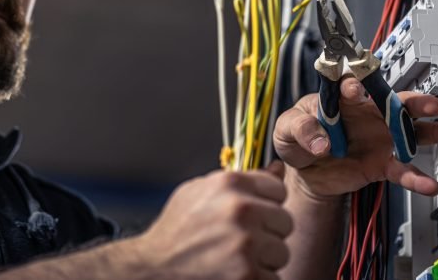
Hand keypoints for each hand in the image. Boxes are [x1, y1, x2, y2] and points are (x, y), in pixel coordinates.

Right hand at [134, 162, 292, 279]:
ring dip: (264, 259)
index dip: (266, 203)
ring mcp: (246, 245)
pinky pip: (274, 278)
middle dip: (267, 232)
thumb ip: (242, 180)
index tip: (254, 214)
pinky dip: (257, 279)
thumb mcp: (199, 192)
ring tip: (235, 258)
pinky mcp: (248, 276)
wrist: (153, 269)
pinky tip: (233, 274)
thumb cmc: (176, 231)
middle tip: (241, 240)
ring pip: (281, 252)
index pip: (277, 189)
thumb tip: (278, 169)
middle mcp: (241, 210)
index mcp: (229, 183)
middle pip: (285, 221)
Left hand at [274, 76, 437, 197]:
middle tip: (428, 103)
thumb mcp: (286, 129)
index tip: (353, 89)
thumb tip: (319, 143)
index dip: (353, 86)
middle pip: (392, 103)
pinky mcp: (380, 164)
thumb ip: (300, 128)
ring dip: (428, 130)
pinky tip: (427, 184)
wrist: (304, 171)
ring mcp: (377, 139)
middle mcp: (365, 115)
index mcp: (340, 99)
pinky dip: (415, 177)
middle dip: (412, 101)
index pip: (350, 87)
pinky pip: (401, 169)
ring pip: (407, 131)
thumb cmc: (297, 139)